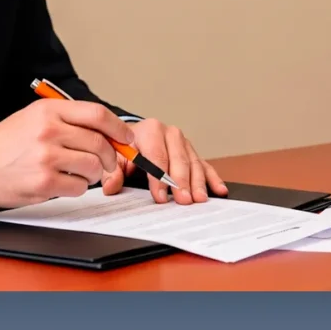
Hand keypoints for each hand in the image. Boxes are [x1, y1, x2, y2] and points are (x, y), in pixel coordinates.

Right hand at [0, 98, 135, 207]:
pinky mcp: (44, 183)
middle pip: (99, 142)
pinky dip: (77, 188)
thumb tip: (108, 131)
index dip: (118, 127)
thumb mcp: (35, 117)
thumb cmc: (7, 143)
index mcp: (49, 111)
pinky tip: (62, 183)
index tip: (126, 137)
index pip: (97, 114)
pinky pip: (79, 187)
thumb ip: (69, 120)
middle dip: (109, 156)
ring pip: (92, 166)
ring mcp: (46, 157)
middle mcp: (49, 131)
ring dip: (92, 173)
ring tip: (77, 172)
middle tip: (105, 162)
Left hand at [100, 118, 228, 204]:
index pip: (156, 156)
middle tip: (183, 199)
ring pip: (193, 163)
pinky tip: (218, 189)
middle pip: (178, 160)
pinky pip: (204, 165)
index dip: (158, 177)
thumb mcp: (116, 157)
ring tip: (199, 199)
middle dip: (181, 181)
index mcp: (150, 130)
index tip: (160, 196)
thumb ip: (113, 172)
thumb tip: (111, 186)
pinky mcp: (192, 152)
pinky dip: (212, 178)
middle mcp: (170, 133)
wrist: (135, 136)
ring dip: (197, 182)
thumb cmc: (127, 148)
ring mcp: (184, 143)